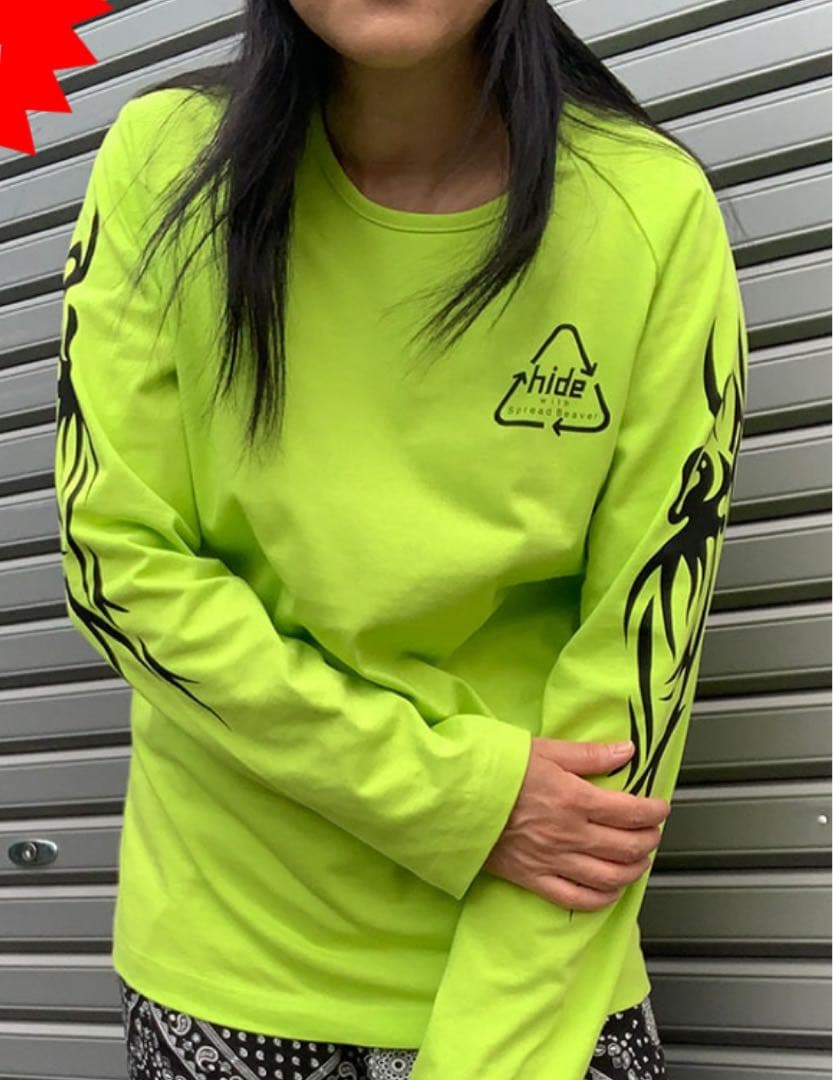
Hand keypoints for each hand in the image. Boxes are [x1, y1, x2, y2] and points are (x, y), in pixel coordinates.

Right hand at [483, 736, 670, 911]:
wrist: (454, 799)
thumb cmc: (497, 768)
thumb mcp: (544, 750)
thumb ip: (589, 754)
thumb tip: (627, 751)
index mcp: (574, 799)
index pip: (630, 811)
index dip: (653, 811)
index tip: (660, 807)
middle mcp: (569, 834)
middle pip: (625, 846)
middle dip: (648, 840)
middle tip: (653, 832)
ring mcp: (553, 861)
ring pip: (608, 876)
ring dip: (632, 870)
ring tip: (639, 860)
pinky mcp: (534, 880)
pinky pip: (577, 899)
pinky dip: (602, 898)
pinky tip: (611, 890)